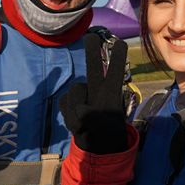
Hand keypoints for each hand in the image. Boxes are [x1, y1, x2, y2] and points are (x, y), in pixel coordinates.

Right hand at [59, 34, 127, 153]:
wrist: (95, 147)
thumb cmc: (107, 135)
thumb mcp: (105, 130)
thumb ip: (94, 119)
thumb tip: (81, 110)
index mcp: (111, 93)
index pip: (116, 72)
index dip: (118, 58)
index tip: (120, 43)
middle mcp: (97, 89)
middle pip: (94, 67)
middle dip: (91, 51)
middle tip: (89, 37)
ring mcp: (82, 95)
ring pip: (74, 92)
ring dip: (76, 110)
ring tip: (84, 125)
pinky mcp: (69, 103)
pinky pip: (64, 103)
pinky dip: (68, 116)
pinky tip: (77, 125)